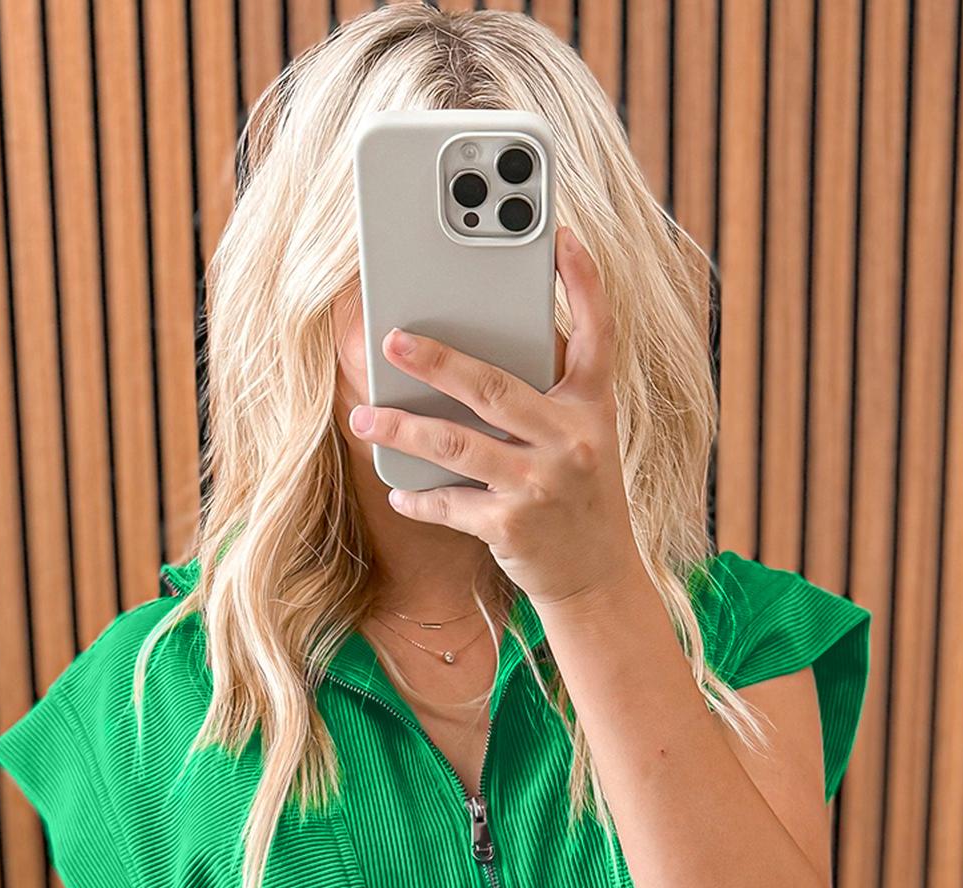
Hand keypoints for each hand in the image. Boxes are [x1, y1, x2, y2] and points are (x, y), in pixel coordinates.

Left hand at [346, 225, 642, 609]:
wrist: (597, 577)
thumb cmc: (578, 494)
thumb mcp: (584, 437)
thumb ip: (548, 395)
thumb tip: (473, 356)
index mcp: (593, 406)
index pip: (597, 333)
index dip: (583, 282)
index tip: (560, 235)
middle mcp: (573, 439)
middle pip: (494, 386)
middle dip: (437, 360)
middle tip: (391, 340)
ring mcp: (542, 485)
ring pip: (456, 444)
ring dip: (402, 429)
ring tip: (364, 417)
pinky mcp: (512, 527)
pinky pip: (450, 502)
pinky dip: (418, 496)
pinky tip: (399, 488)